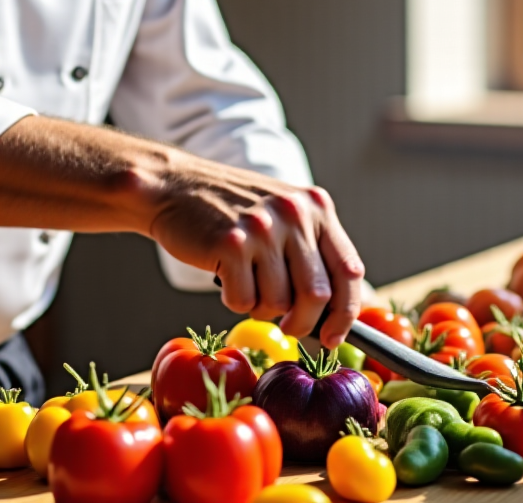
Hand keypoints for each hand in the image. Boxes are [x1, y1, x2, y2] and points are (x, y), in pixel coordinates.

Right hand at [144, 152, 364, 349]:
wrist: (174, 186)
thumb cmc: (230, 209)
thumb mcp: (284, 214)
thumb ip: (311, 250)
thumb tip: (333, 312)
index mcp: (316, 207)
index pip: (349, 270)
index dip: (346, 312)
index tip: (334, 336)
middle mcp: (294, 214)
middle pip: (317, 296)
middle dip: (302, 323)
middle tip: (287, 326)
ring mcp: (263, 228)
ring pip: (278, 303)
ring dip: (260, 307)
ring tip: (245, 281)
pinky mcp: (231, 244)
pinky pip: (244, 302)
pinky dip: (234, 301)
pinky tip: (226, 276)